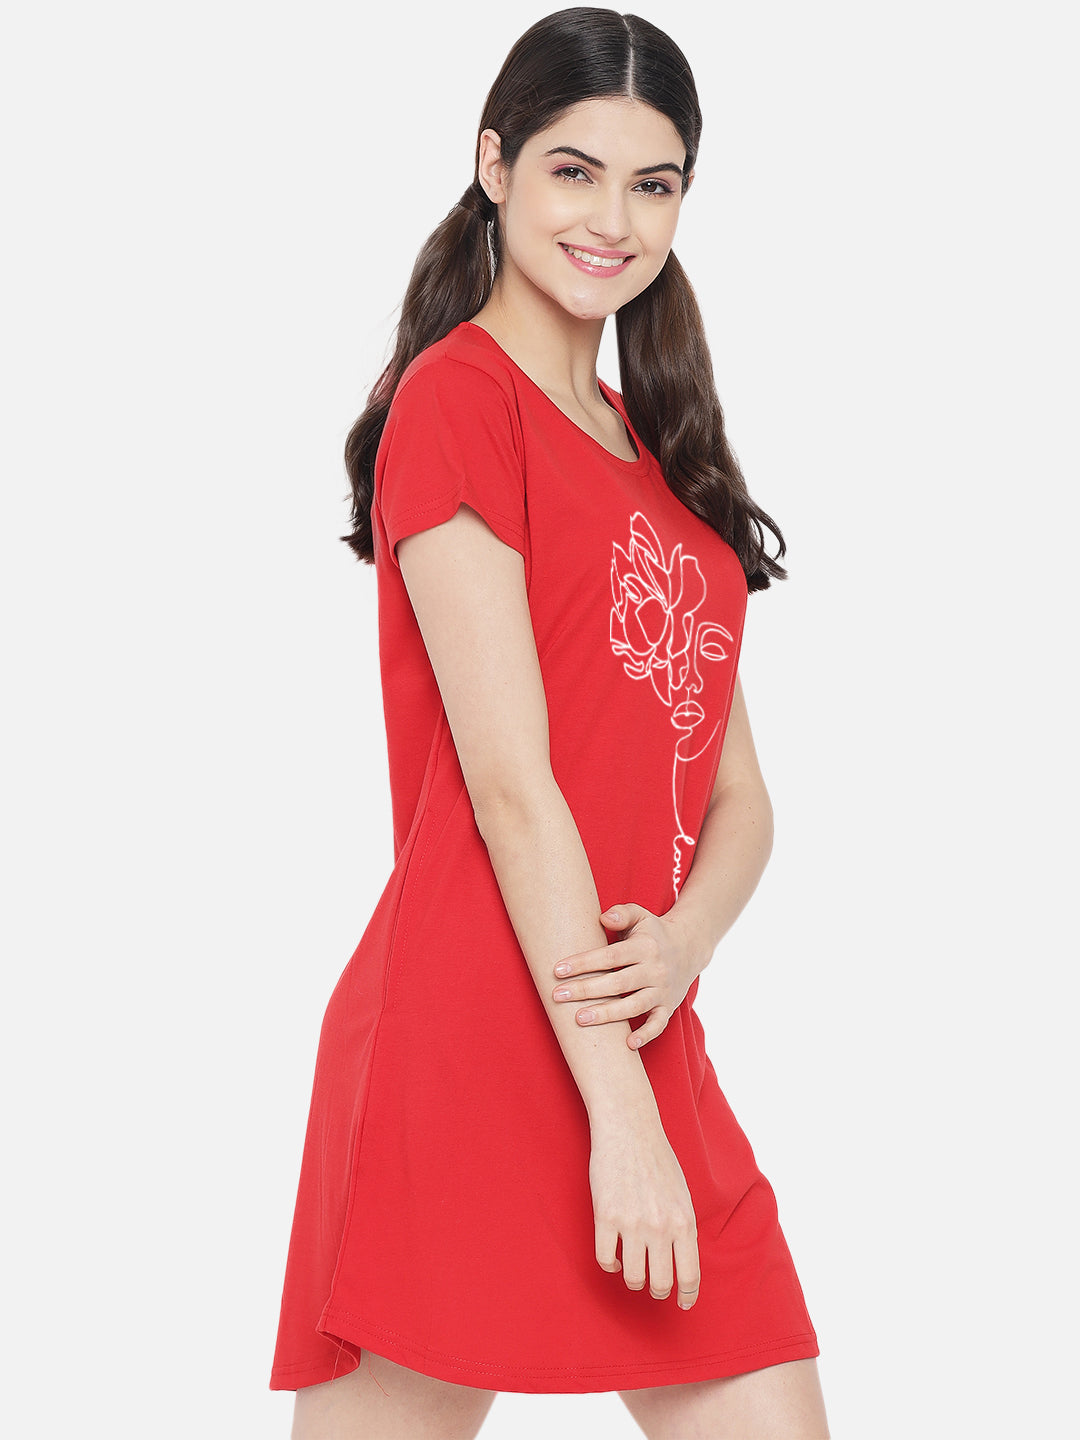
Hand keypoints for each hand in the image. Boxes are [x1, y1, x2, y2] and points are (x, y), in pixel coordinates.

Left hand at [551, 902, 707, 1049]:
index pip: (610, 957)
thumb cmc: (652, 932)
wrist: (689, 947)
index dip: (584, 963)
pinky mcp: (668, 1007)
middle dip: (586, 990)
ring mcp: (662, 991)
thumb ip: (622, 913)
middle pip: (618, 983)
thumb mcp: (640, 916)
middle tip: (558, 996)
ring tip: (579, 1019)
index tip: (558, 970)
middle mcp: (655, 970)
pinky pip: (659, 1025)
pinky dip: (646, 1035)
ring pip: (634, 1006)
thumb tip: (603, 917)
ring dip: (606, 1014)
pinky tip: (627, 1044)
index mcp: (645, 947)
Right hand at [589, 1108, 699, 1306]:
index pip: (690, 1274)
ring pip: (633, 1277)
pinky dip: (611, 1265)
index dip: (687, 1295)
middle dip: (658, 1290)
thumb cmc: (657, 1159)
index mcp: (684, 1221)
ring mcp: (632, 1223)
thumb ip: (683, 1227)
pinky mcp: (605, 1217)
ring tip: (633, 1271)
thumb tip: (681, 1259)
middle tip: (654, 1287)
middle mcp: (660, 1227)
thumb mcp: (683, 1194)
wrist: (629, 1129)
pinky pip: (606, 1260)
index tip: (683, 1304)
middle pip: (660, 1282)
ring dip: (634, 1280)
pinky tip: (614, 1258)